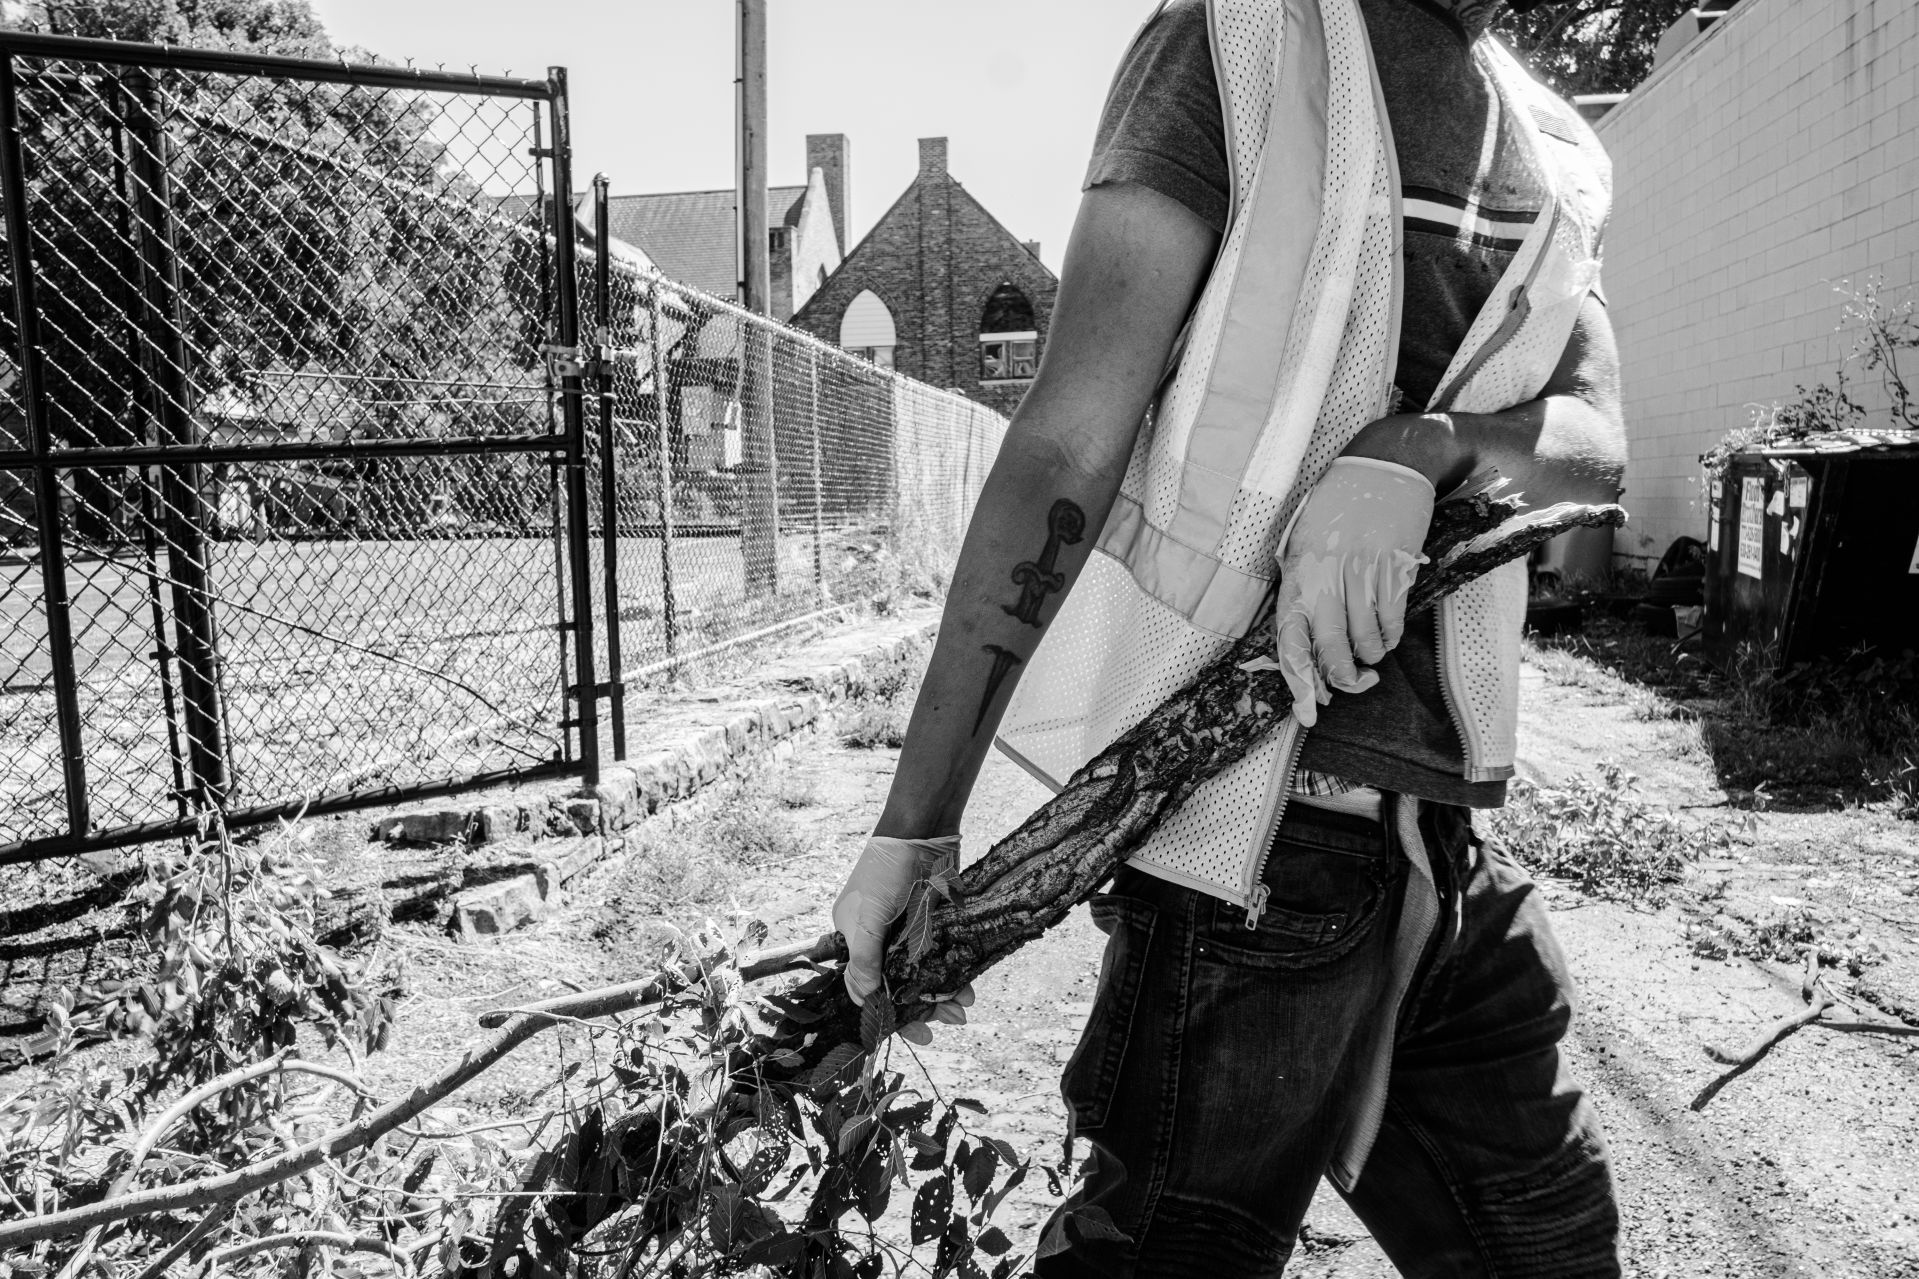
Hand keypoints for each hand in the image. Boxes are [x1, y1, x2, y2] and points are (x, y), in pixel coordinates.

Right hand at [831, 835, 973, 1035]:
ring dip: (942, 993)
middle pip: (900, 984)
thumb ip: (865, 958)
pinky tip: (968, 985)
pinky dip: (954, 971)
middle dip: (923, 1006)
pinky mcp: (934, 922)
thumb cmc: (885, 871)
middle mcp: (880, 939)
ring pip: (925, 974)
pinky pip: (943, 956)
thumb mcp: (869, 916)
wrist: (923, 831)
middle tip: (946, 1023)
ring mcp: (908, 931)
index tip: (914, 1032)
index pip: (868, 987)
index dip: (889, 1012)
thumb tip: (865, 999)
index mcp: (854, 937)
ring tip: (963, 1008)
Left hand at [1273, 457, 1434, 726]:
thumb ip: (1304, 586)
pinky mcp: (1394, 565)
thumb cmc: (1339, 507)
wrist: (1385, 464)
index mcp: (1297, 573)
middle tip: (1356, 682)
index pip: (1290, 639)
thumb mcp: (1304, 540)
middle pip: (1331, 649)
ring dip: (1371, 656)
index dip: (1298, 682)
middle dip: (1344, 678)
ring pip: (1365, 639)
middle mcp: (1325, 575)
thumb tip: (1307, 640)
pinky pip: (1392, 618)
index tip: (1309, 712)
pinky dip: (1392, 635)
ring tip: (1373, 653)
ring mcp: (1360, 570)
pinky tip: (1390, 633)